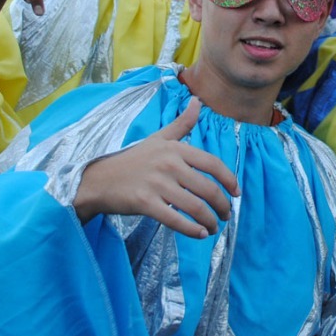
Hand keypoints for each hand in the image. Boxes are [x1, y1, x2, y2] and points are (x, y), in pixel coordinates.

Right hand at [74, 99, 240, 236]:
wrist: (98, 179)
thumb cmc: (132, 160)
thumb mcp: (158, 138)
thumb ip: (182, 123)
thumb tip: (198, 101)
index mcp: (175, 148)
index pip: (212, 164)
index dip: (229, 179)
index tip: (236, 193)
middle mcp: (169, 164)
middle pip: (207, 188)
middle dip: (222, 205)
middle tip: (226, 215)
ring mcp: (157, 183)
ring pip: (195, 206)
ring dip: (210, 220)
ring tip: (214, 227)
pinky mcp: (145, 202)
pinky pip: (176, 219)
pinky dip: (192, 230)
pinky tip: (200, 234)